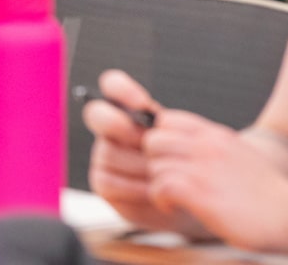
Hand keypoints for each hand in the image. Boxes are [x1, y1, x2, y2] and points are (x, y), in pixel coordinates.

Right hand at [84, 70, 205, 237]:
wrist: (190, 201)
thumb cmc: (189, 165)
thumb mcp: (185, 142)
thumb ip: (171, 128)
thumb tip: (158, 122)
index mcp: (130, 110)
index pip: (113, 85)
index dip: (121, 89)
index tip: (142, 103)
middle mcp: (110, 130)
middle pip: (97, 114)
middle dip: (118, 124)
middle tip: (145, 141)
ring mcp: (104, 155)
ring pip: (110, 153)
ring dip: (140, 166)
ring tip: (166, 177)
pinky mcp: (103, 183)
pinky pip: (111, 181)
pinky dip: (136, 189)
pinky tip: (155, 193)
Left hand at [145, 107, 287, 251]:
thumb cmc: (265, 192)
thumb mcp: (237, 154)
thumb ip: (210, 146)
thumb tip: (183, 144)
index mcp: (216, 135)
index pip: (167, 119)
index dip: (159, 138)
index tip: (166, 158)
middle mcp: (207, 146)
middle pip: (153, 139)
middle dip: (153, 161)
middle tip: (165, 179)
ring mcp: (203, 169)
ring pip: (154, 164)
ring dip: (157, 184)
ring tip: (172, 197)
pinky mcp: (201, 193)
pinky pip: (160, 186)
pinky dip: (160, 199)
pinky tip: (173, 208)